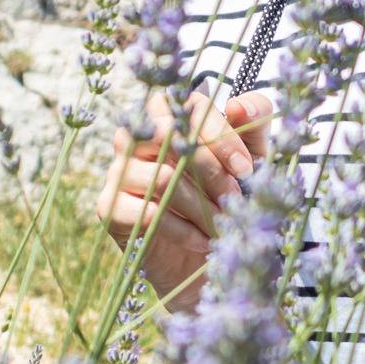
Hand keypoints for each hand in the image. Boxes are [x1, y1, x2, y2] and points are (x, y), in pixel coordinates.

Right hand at [94, 84, 274, 310]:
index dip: (222, 137)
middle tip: (235, 198)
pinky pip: (146, 212)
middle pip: (167, 133)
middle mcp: (138, 135)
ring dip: (201, 205)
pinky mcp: (109, 206)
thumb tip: (237, 106)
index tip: (246, 170)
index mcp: (171, 115)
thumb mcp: (253, 155)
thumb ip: (255, 119)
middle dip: (210, 169)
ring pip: (161, 176)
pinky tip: (202, 240)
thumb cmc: (230, 196)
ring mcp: (119, 169)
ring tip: (223, 224)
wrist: (210, 257)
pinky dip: (182, 229)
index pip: (190, 106)